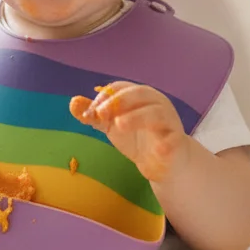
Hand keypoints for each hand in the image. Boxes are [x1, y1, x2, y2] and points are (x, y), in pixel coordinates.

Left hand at [70, 82, 189, 182]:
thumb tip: (73, 102)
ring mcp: (168, 121)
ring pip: (156, 113)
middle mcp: (156, 103)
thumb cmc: (137, 137)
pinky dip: (166, 143)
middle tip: (101, 114)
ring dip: (137, 117)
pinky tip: (157, 149)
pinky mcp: (177, 141)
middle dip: (119, 101)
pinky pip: (174, 140)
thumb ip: (94, 115)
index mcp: (139, 95)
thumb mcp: (112, 124)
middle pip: (140, 94)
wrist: (163, 161)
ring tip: (119, 125)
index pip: (120, 88)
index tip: (91, 113)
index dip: (104, 97)